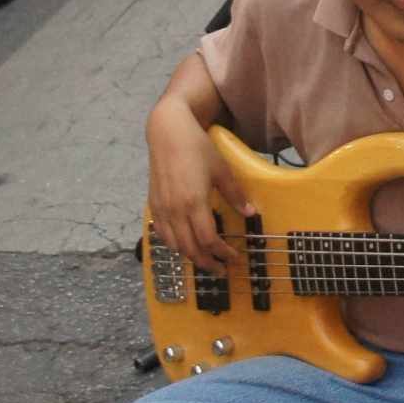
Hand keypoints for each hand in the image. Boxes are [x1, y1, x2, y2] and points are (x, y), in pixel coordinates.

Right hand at [145, 102, 232, 267]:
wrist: (167, 133)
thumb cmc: (197, 148)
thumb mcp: (221, 170)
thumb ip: (235, 195)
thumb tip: (250, 214)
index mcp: (194, 203)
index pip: (208, 240)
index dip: (221, 253)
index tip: (233, 257)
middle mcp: (175, 210)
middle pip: (191, 249)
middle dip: (207, 263)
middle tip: (221, 270)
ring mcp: (162, 209)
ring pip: (175, 246)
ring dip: (191, 257)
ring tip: (205, 260)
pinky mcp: (153, 205)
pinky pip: (162, 235)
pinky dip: (174, 246)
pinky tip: (184, 245)